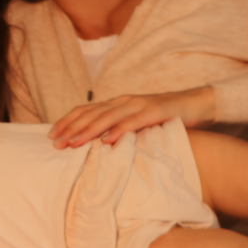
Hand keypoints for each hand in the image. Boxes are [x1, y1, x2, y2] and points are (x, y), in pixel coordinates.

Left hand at [49, 86, 214, 147]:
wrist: (196, 104)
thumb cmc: (164, 117)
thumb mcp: (136, 123)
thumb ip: (117, 129)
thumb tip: (95, 145)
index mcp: (117, 103)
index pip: (85, 110)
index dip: (67, 121)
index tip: (51, 135)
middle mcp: (124, 101)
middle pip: (91, 114)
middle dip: (71, 128)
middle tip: (55, 143)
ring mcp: (138, 105)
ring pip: (107, 117)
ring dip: (88, 131)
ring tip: (74, 143)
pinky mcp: (154, 112)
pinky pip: (133, 122)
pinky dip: (118, 131)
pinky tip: (106, 142)